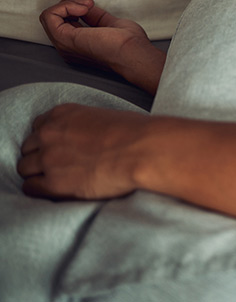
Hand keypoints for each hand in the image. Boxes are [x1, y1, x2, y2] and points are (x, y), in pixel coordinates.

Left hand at [17, 103, 150, 199]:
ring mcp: (49, 159)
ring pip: (24, 168)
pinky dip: (39, 190)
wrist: (143, 149)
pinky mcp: (54, 183)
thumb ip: (86, 124)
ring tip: (56, 179)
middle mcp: (50, 134)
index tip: (56, 147)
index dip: (47, 140)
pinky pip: (30, 188)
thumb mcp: (105, 116)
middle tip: (57, 165)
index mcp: (63, 114)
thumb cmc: (135, 133)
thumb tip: (87, 138)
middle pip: (28, 148)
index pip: (38, 127)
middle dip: (40, 156)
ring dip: (38, 173)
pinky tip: (53, 190)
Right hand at [40, 0, 149, 71]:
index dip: (72, 3)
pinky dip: (65, 6)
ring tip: (89, 1)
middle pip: (57, 16)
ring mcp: (64, 45)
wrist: (133, 52)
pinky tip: (83, 7)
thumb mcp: (109, 24)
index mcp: (79, 45)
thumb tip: (85, 5)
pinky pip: (50, 16)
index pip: (64, 20)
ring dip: (69, 1)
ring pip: (51, 14)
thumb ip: (94, 16)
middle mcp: (68, 47)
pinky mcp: (63, 40)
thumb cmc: (129, 44)